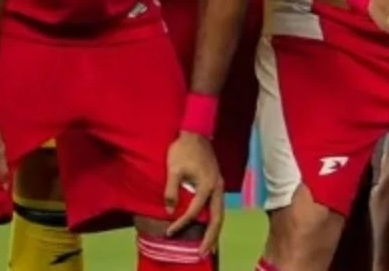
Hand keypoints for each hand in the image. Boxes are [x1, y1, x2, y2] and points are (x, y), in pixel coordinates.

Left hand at [164, 131, 224, 251]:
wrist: (195, 133)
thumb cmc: (183, 150)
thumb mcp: (173, 169)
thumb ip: (171, 191)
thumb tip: (169, 211)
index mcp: (207, 185)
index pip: (195, 210)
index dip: (182, 223)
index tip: (170, 232)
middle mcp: (218, 188)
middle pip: (217, 219)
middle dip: (210, 238)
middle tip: (202, 254)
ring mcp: (219, 186)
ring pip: (220, 214)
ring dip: (214, 232)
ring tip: (208, 247)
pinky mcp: (217, 184)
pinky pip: (217, 207)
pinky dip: (214, 221)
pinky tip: (208, 228)